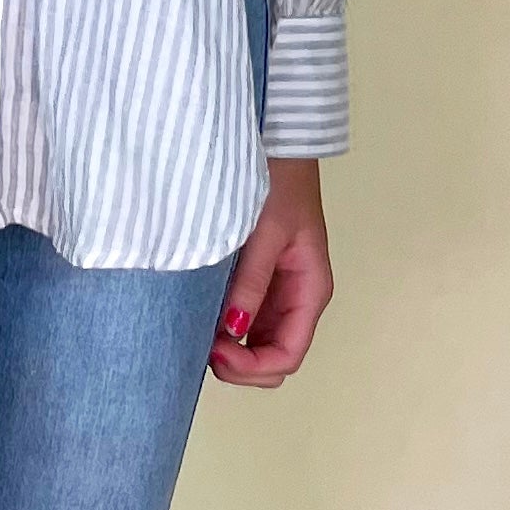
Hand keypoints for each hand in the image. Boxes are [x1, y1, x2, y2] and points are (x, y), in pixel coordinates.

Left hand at [208, 157, 332, 387]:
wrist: (280, 143)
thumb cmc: (279, 182)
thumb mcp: (265, 232)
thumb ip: (251, 281)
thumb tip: (233, 331)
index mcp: (310, 290)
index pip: (287, 354)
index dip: (252, 366)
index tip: (215, 350)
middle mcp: (298, 297)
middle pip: (274, 356)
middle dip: (241, 363)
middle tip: (202, 343)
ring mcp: (280, 289)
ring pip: (260, 342)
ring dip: (233, 348)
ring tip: (200, 329)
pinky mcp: (263, 276)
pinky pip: (249, 317)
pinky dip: (229, 326)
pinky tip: (206, 314)